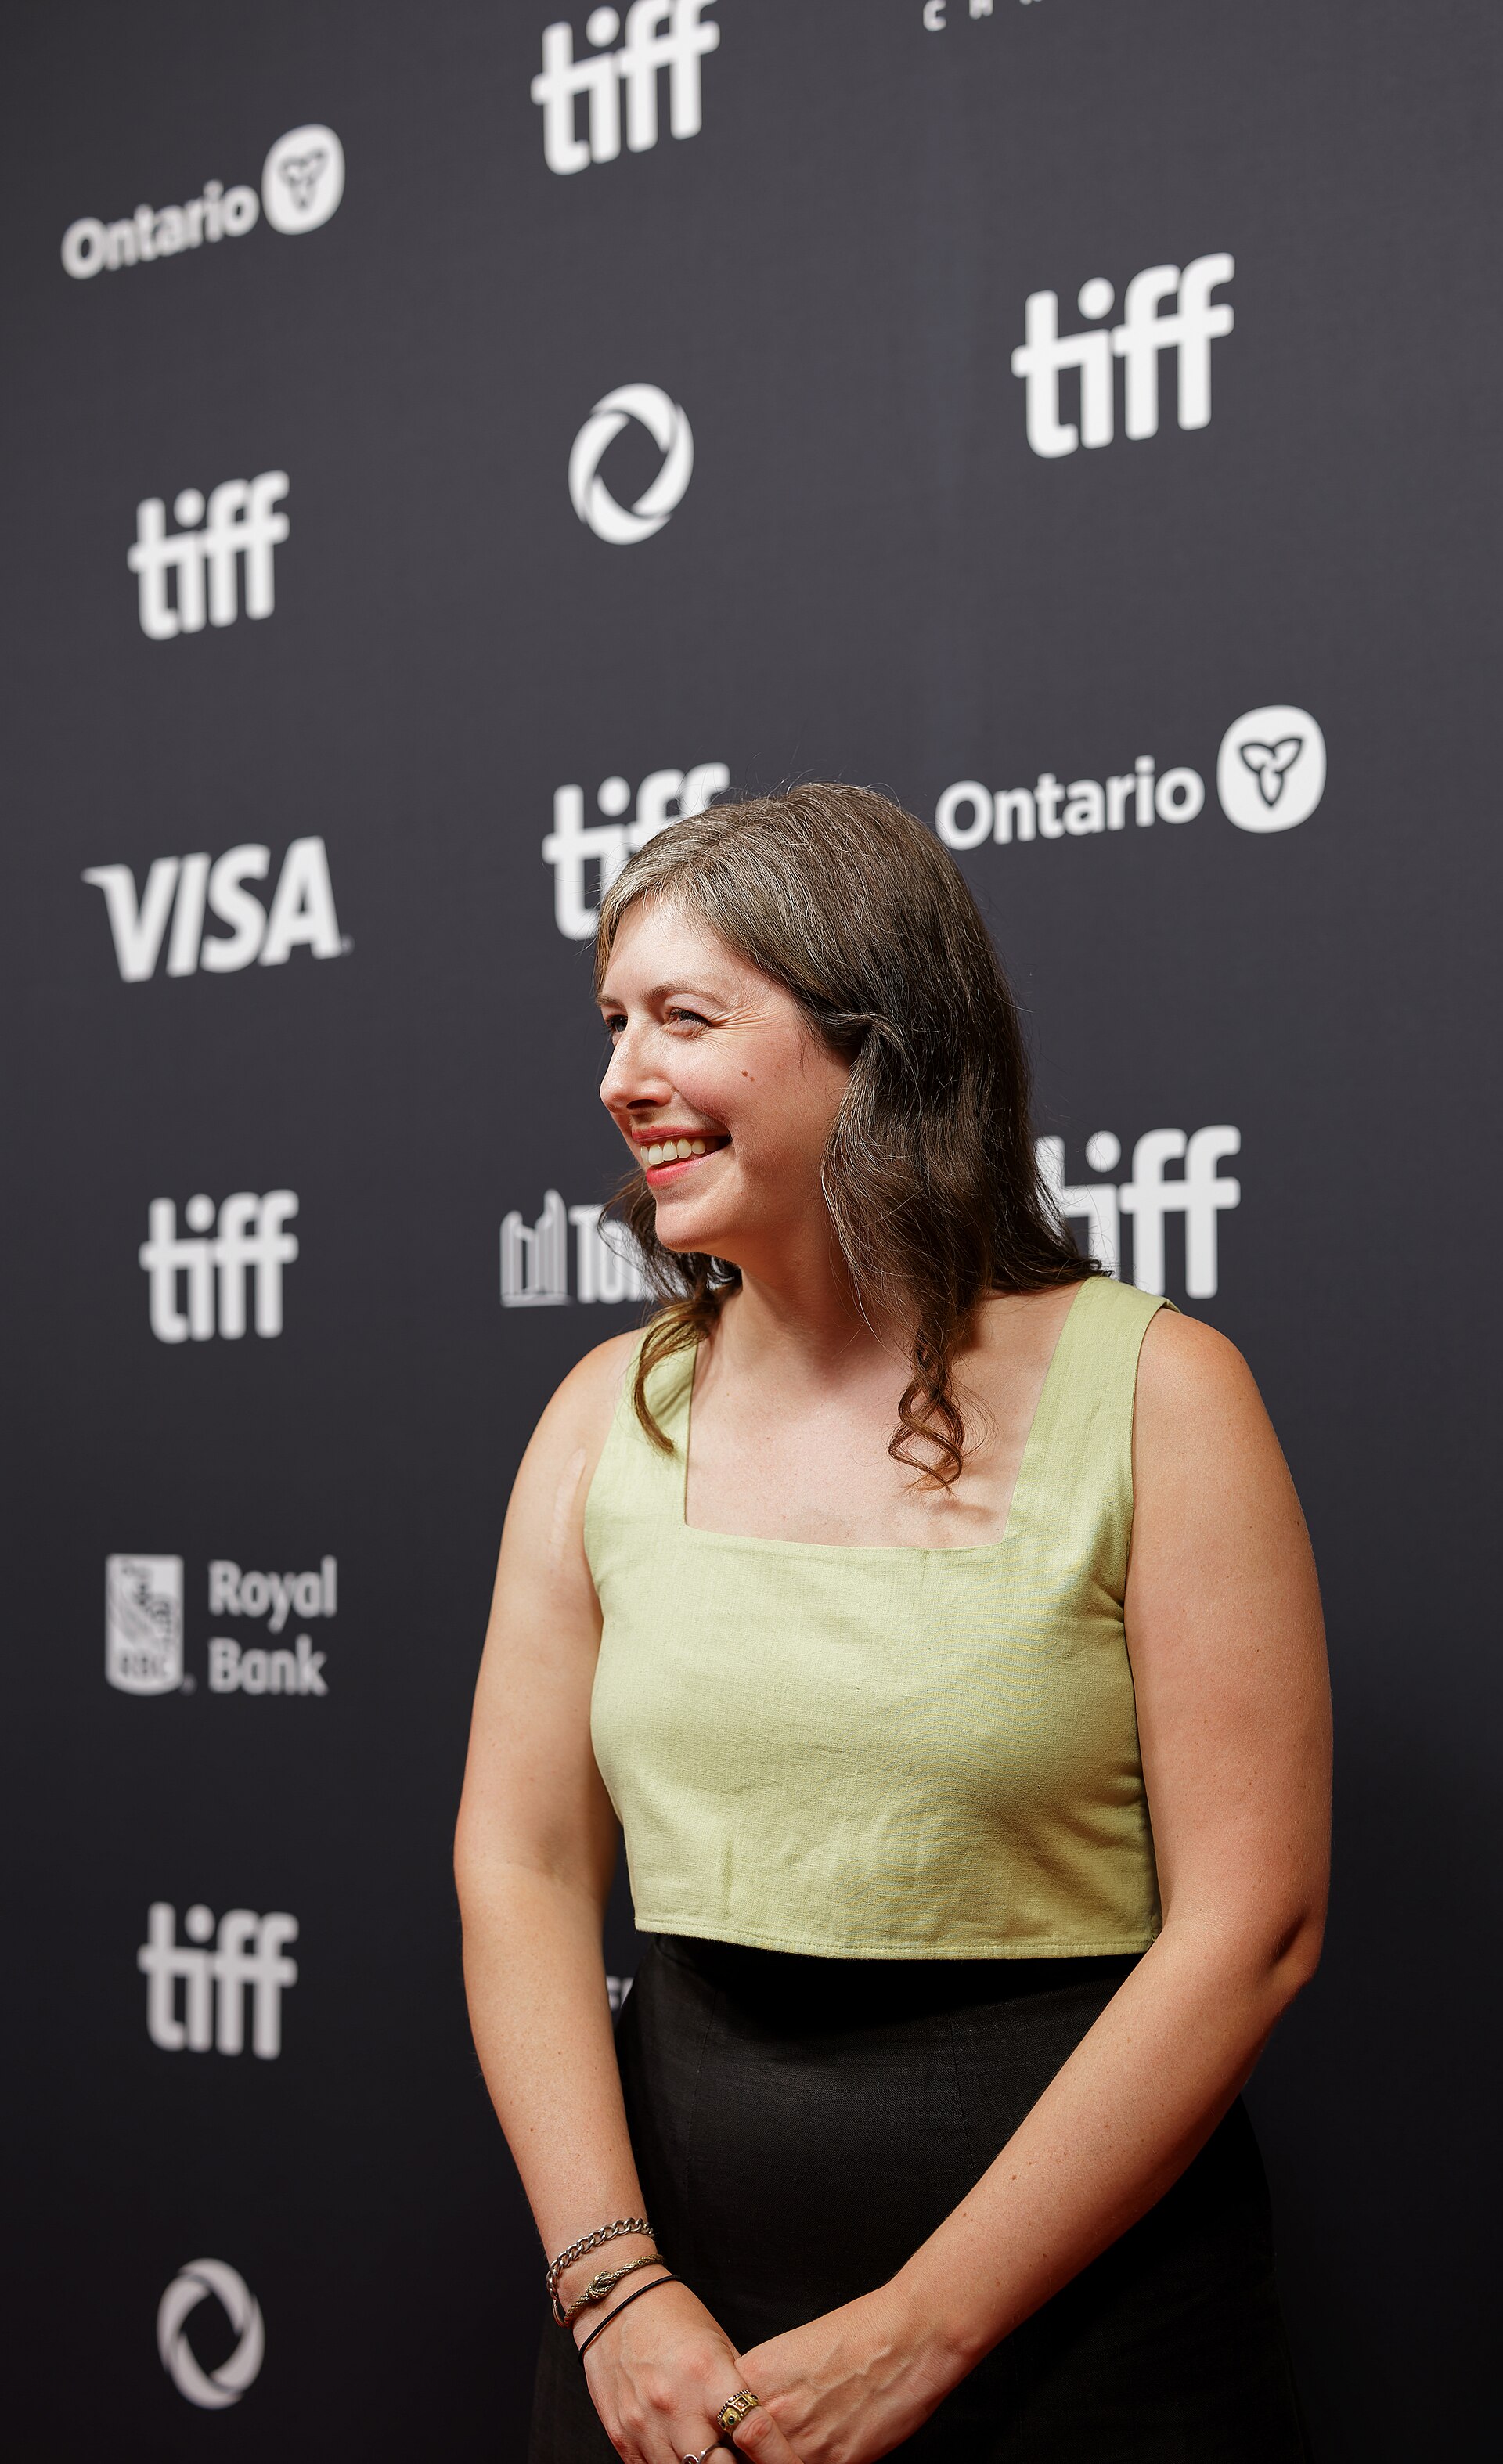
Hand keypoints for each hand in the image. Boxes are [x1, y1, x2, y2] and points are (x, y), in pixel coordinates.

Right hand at [578, 2274, 806, 2463]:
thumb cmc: (673, 2318)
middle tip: (747, 2461)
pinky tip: (685, 2456)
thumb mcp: (718, 2345)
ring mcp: (645, 2427)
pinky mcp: (622, 2439)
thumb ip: (738, 2390)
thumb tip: (763, 2431)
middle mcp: (676, 2405)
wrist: (614, 2304)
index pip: (754, 2430)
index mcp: (708, 2375)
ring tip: (716, 2458)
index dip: (779, 2457)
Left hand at [736, 2280, 959, 2463]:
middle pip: (739, 2453)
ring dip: (780, 2461)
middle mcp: (767, 2411)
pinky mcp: (832, 2463)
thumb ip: (769, 2387)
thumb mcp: (795, 2351)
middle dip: (749, 2456)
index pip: (719, 2423)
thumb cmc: (861, 2333)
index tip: (736, 2441)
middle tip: (765, 2448)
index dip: (730, 2436)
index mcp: (753, 2375)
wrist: (910, 2335)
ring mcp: (798, 2440)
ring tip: (806, 2443)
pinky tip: (831, 2450)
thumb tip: (756, 2420)